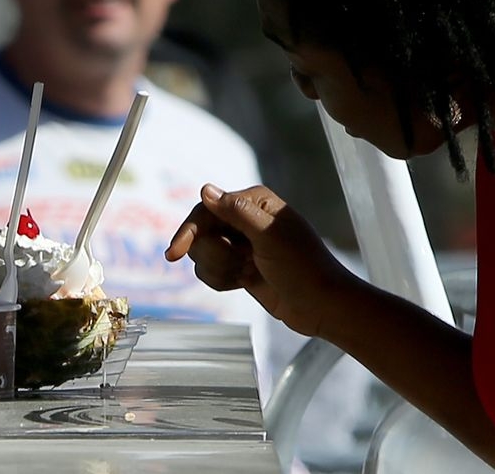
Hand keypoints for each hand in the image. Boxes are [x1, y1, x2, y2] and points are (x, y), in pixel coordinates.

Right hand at [166, 184, 355, 337]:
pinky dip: (222, 281)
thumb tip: (206, 190)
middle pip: (201, 233)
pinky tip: (245, 282)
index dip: (189, 231)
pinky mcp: (240, 267)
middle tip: (244, 265)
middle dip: (216, 255)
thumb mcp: (270, 236)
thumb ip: (237, 212)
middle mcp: (246, 219)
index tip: (174, 254)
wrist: (320, 305)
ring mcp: (242, 244)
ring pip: (204, 254)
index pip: (207, 209)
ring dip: (221, 269)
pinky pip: (211, 271)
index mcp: (255, 202)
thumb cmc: (302, 267)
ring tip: (249, 274)